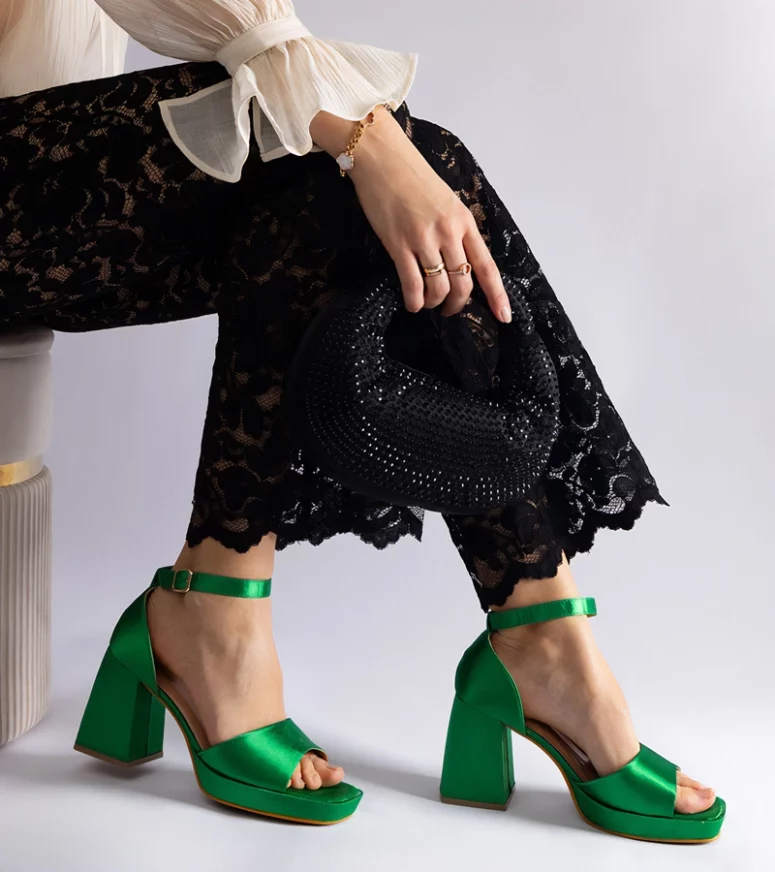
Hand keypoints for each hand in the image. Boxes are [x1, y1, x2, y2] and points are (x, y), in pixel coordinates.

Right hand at [309, 109, 511, 322]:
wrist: (383, 159)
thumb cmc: (412, 178)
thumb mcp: (447, 201)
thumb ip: (455, 230)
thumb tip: (458, 261)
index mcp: (464, 222)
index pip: (486, 266)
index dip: (497, 295)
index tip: (504, 316)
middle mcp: (449, 233)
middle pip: (462, 284)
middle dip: (457, 305)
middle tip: (448, 310)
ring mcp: (424, 239)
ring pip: (439, 288)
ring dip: (434, 304)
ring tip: (427, 305)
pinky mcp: (399, 245)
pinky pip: (412, 284)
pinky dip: (414, 301)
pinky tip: (412, 304)